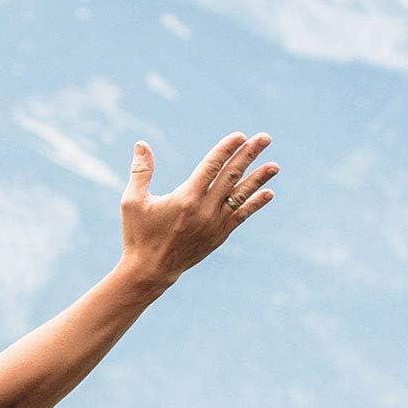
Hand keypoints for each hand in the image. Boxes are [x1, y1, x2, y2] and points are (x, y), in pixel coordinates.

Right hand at [119, 132, 278, 289]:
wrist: (150, 271)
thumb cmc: (138, 235)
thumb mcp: (132, 202)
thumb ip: (140, 172)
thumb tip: (141, 144)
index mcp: (185, 198)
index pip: (211, 166)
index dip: (226, 149)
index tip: (239, 136)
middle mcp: (204, 210)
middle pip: (231, 175)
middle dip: (249, 155)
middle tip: (264, 138)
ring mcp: (214, 223)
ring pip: (241, 195)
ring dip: (259, 179)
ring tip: (275, 165)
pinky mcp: (218, 236)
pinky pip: (241, 216)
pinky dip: (254, 204)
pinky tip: (268, 193)